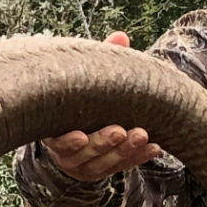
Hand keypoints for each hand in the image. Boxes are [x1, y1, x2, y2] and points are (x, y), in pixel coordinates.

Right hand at [41, 32, 161, 181]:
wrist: (80, 119)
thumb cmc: (78, 94)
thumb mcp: (84, 77)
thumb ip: (100, 60)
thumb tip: (121, 37)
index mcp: (52, 129)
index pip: (56, 140)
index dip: (67, 141)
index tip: (81, 136)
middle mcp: (64, 152)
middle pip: (81, 155)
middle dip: (102, 143)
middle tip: (121, 131)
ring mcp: (83, 165)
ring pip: (102, 165)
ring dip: (124, 151)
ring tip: (142, 136)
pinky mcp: (102, 169)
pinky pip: (120, 167)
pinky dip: (138, 157)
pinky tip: (154, 147)